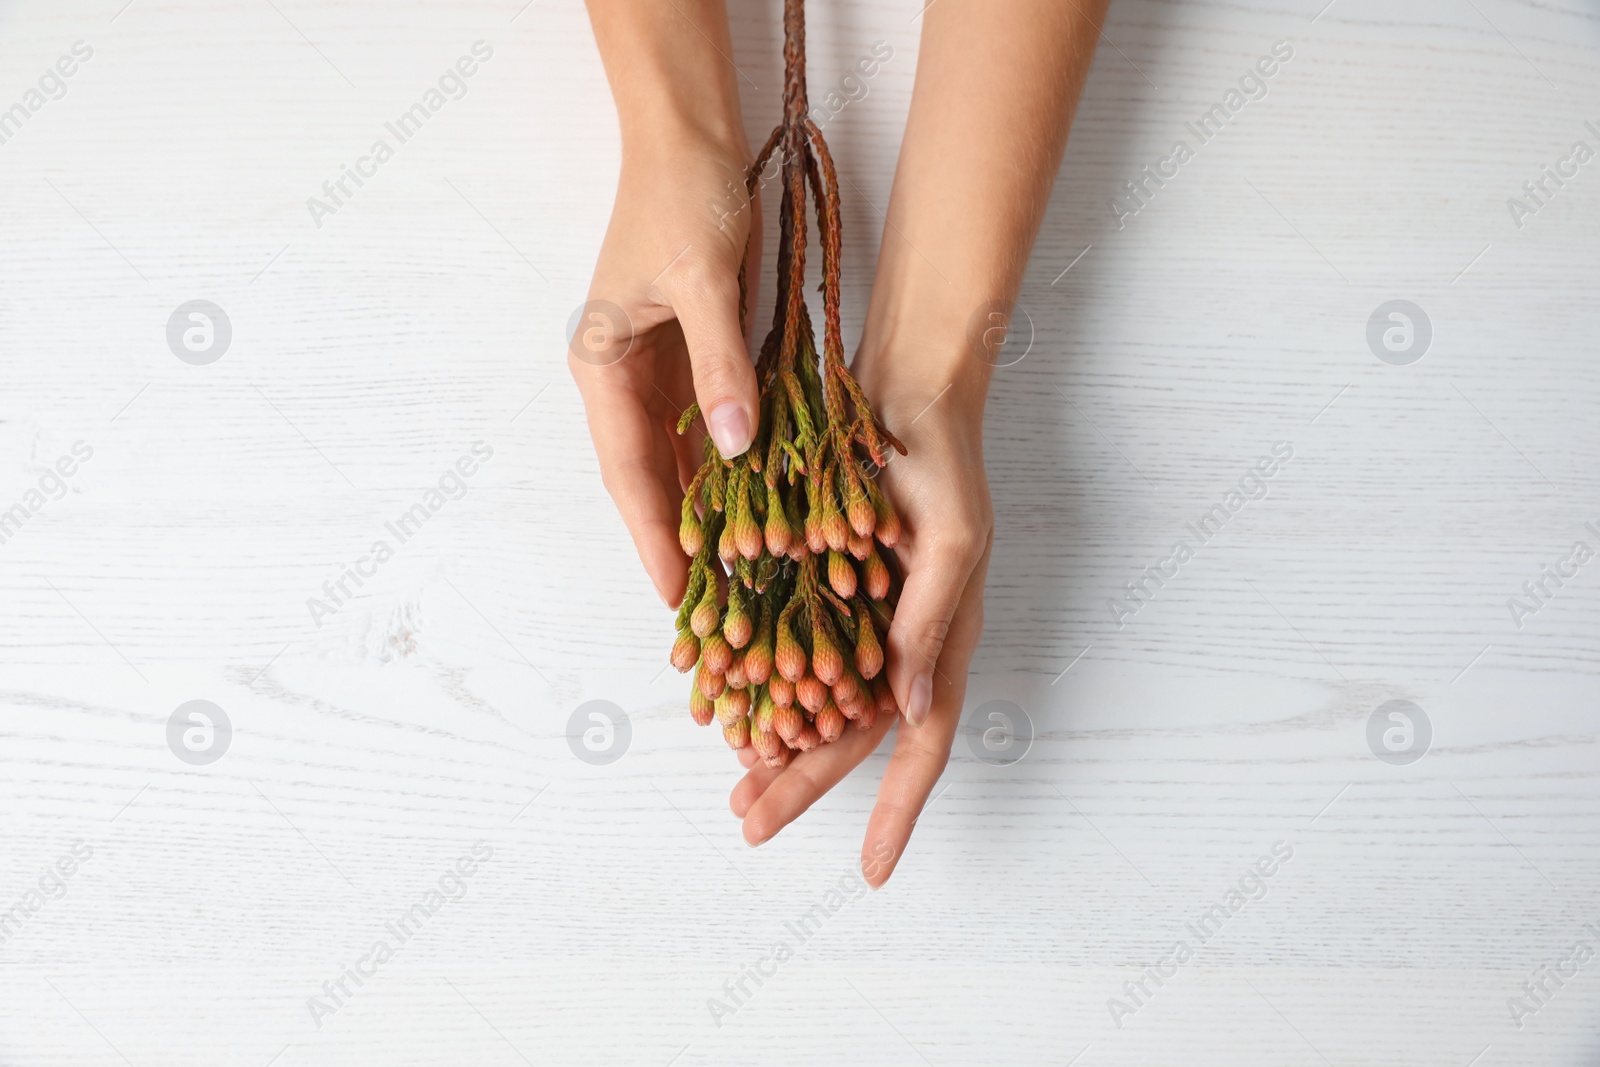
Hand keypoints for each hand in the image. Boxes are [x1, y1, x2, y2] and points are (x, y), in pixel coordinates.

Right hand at [569, 135, 761, 606]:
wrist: (687, 139)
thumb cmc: (683, 200)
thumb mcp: (704, 283)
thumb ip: (720, 367)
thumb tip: (736, 448)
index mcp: (604, 368)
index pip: (629, 474)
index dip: (653, 538)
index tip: (674, 596)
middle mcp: (623, 381)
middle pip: (649, 481)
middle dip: (678, 544)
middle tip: (708, 611)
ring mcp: (655, 374)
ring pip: (679, 464)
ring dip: (707, 515)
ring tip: (737, 579)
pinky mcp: (690, 362)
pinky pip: (707, 433)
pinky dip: (730, 473)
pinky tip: (756, 512)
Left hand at [730, 361, 992, 886]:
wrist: (901, 388)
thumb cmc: (940, 458)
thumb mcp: (949, 541)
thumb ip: (927, 626)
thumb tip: (909, 713)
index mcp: (942, 638)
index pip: (921, 745)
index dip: (898, 811)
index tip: (870, 871)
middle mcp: (902, 639)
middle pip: (853, 737)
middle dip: (803, 785)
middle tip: (748, 825)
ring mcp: (863, 617)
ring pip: (817, 705)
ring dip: (778, 748)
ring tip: (734, 787)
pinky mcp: (826, 587)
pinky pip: (794, 655)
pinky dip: (764, 688)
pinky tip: (730, 711)